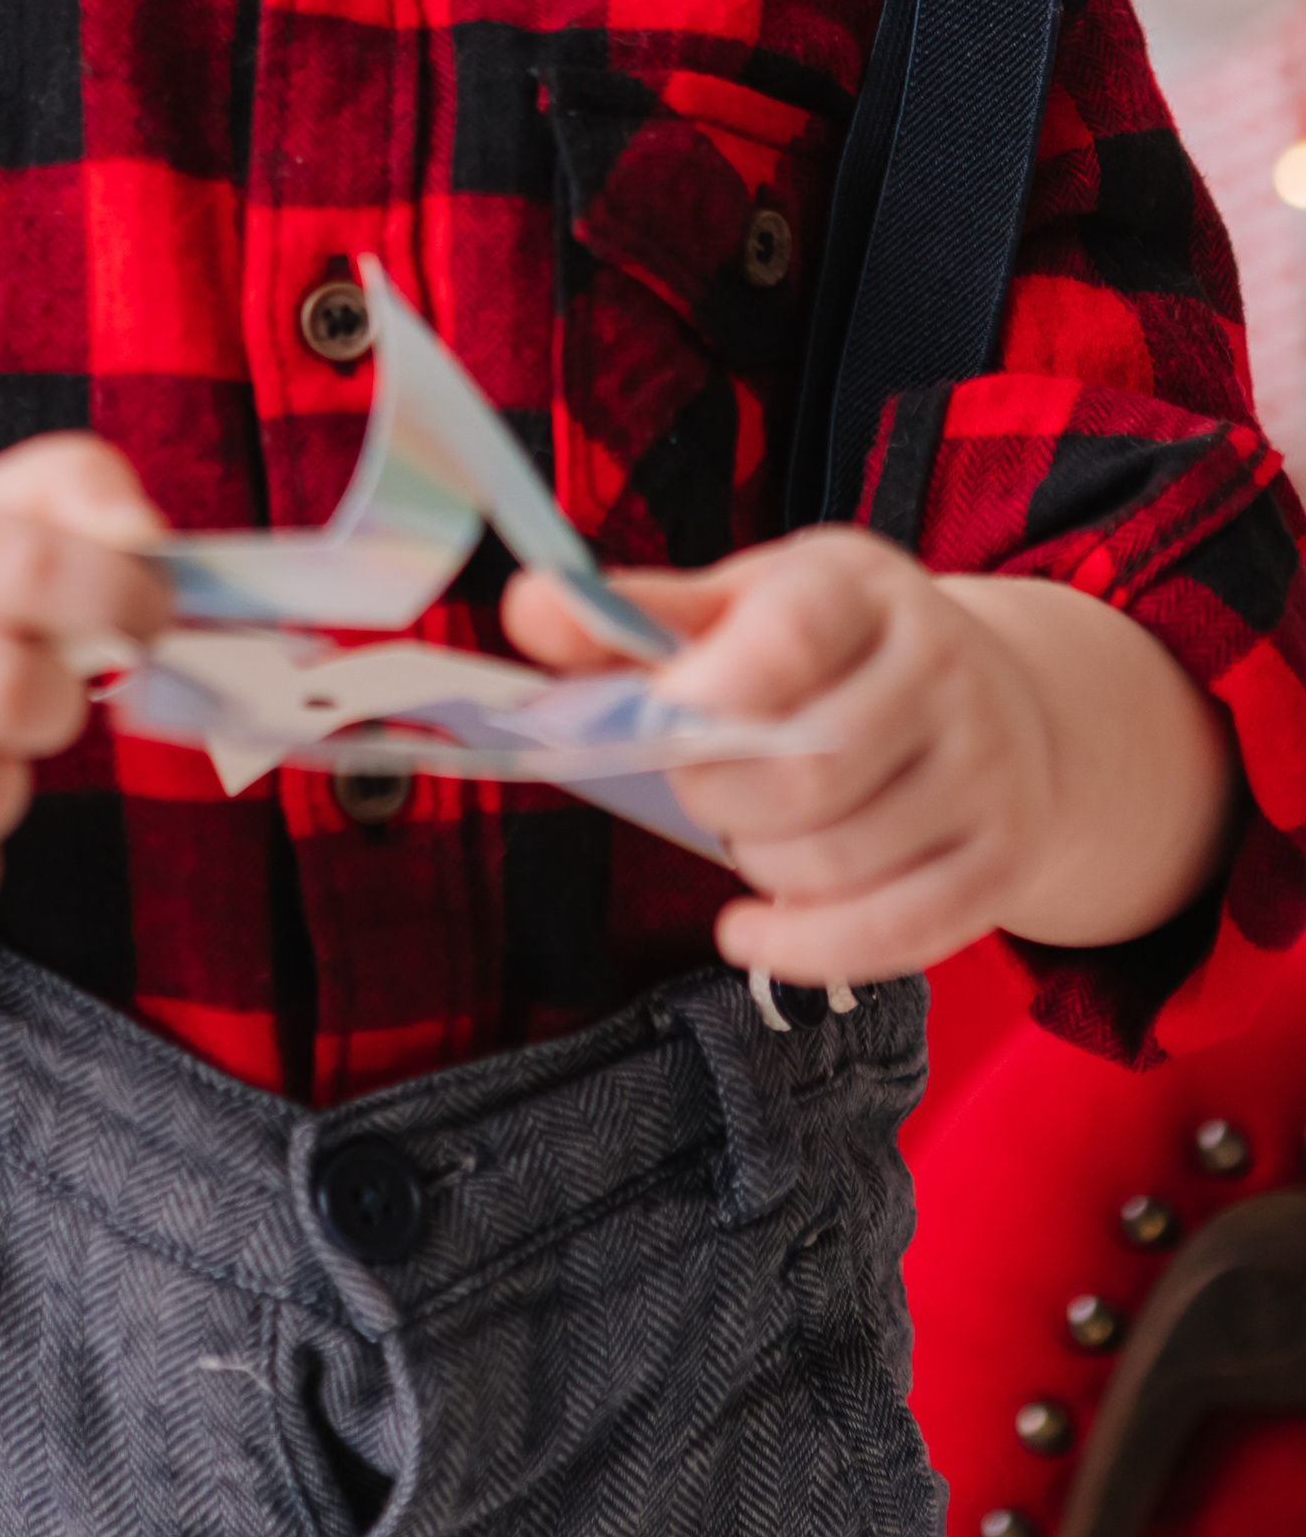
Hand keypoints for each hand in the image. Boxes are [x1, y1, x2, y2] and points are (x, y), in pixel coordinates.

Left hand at [504, 530, 1235, 988]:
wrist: (1010, 704)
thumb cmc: (837, 650)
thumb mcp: (746, 602)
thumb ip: (635, 616)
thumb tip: (528, 609)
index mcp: (861, 589)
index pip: (791, 633)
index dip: (709, 691)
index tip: (662, 716)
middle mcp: (942, 671)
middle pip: (801, 773)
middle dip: (714, 798)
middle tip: (697, 780)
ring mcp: (983, 771)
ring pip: (836, 860)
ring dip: (756, 866)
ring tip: (749, 831)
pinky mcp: (1000, 862)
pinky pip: (893, 934)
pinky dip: (802, 947)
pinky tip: (752, 928)